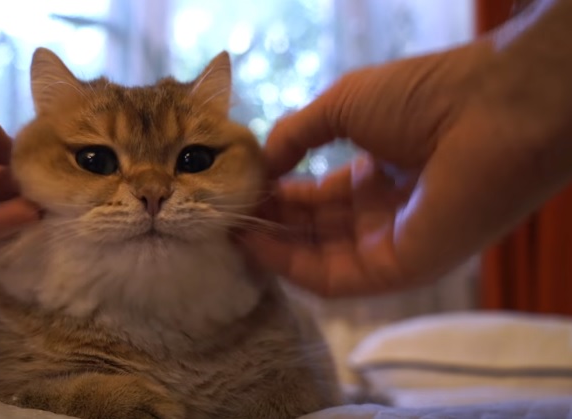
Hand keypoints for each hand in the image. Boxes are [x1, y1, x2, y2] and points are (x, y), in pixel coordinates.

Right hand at [242, 36, 571, 296]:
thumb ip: (295, 135)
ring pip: (320, 259)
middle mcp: (383, 212)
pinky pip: (337, 279)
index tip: (237, 193)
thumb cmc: (419, 98)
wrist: (484, 111)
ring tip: (235, 231)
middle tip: (227, 217)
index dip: (276, 196)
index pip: (317, 197)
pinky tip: (261, 248)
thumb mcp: (342, 105)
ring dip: (275, 248)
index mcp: (376, 173)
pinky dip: (294, 267)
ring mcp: (392, 243)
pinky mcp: (399, 270)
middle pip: (314, 231)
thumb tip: (259, 163)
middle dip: (270, 224)